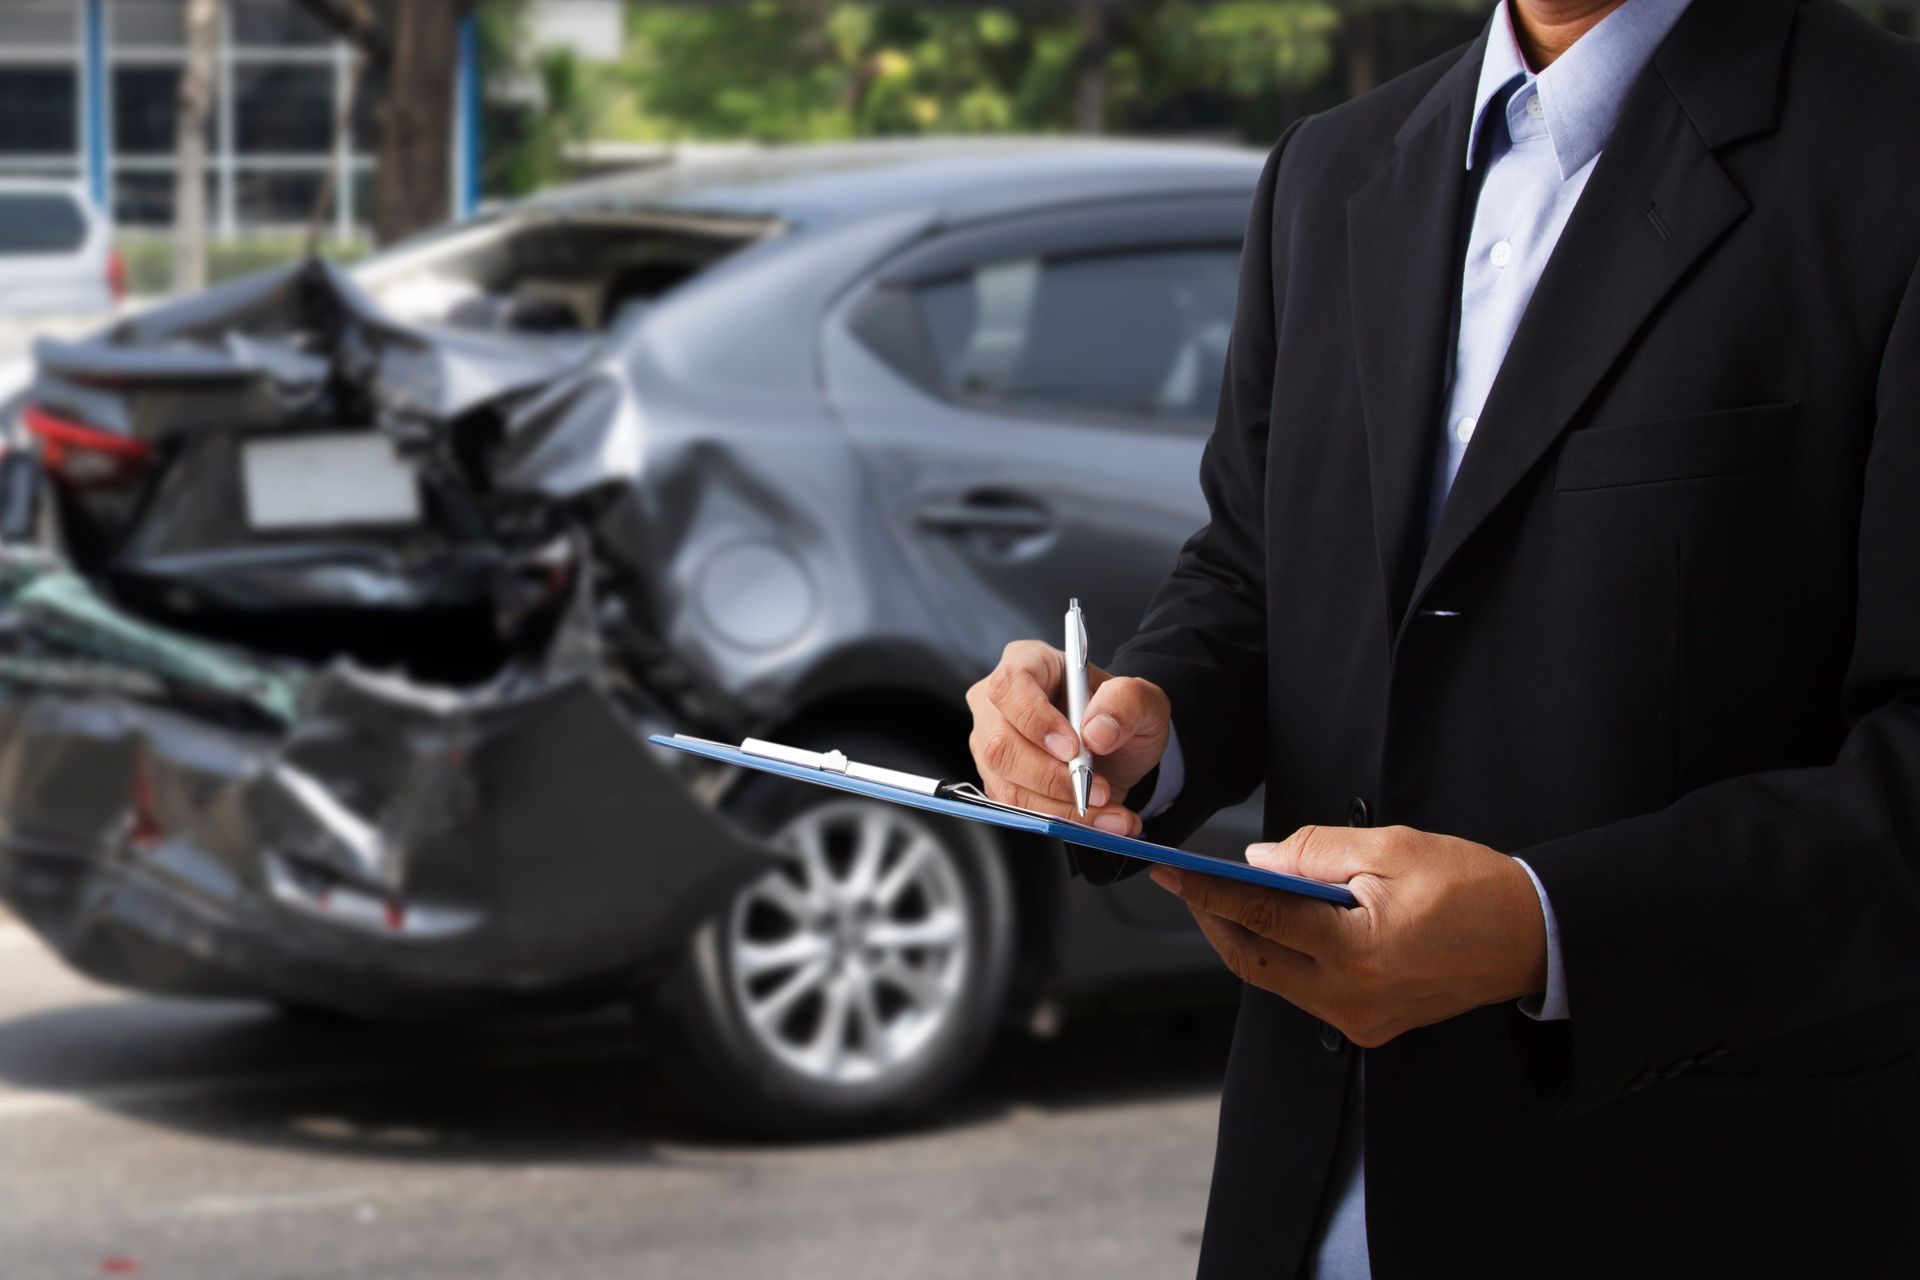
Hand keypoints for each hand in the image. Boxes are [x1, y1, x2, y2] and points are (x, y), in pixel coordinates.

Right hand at [965, 640, 1170, 835]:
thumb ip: (1128, 702)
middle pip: (1000, 745)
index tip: (1073, 749)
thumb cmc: (1120, 715)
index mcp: (1027, 663)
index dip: (1036, 720)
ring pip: (1009, 786)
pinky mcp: (998, 782)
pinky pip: (1020, 811)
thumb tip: (1097, 732)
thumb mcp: (1144, 700)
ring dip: (1063, 808)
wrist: (1118, 751)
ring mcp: (992, 745)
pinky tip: (1100, 821)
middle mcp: (997, 704)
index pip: (1011, 687)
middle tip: (1100, 790)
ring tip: (1111, 811)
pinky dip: (1063, 821)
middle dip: (1052, 777)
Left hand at [1150, 825, 1548, 1046]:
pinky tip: (1276, 924)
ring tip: (1224, 899)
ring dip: (1247, 939)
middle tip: (1188, 884)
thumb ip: (1315, 853)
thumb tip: (1259, 861)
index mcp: (1356, 951)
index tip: (1170, 872)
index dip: (1208, 892)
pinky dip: (1282, 956)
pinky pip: (1306, 991)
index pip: (1260, 917)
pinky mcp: (1371, 1025)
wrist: (1534, 938)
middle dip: (1215, 921)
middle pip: (1254, 959)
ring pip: (1276, 978)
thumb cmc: (1473, 887)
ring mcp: (1360, 1019)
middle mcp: (1351, 998)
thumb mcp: (1392, 847)